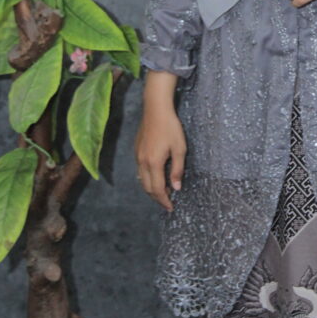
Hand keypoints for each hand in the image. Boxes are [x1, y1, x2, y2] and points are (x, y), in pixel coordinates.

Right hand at [135, 71, 184, 210]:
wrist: (155, 109)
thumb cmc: (171, 127)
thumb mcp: (180, 148)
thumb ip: (177, 169)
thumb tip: (176, 188)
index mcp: (153, 163)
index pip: (157, 189)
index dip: (164, 200)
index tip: (171, 208)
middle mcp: (142, 162)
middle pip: (147, 188)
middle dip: (157, 197)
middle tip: (167, 202)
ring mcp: (137, 156)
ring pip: (141, 180)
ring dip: (151, 188)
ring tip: (162, 191)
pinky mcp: (136, 150)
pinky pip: (140, 171)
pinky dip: (147, 178)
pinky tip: (155, 176)